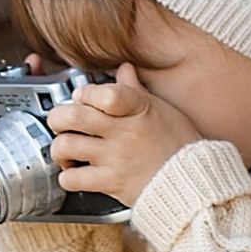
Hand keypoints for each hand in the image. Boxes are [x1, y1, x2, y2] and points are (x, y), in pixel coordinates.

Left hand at [47, 65, 196, 206]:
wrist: (192, 181)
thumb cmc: (178, 143)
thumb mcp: (161, 108)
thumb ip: (135, 90)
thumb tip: (123, 68)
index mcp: (137, 108)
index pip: (102, 92)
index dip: (85, 92)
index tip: (82, 97)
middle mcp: (123, 132)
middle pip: (71, 117)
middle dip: (58, 117)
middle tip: (62, 123)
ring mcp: (115, 158)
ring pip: (65, 146)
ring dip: (59, 148)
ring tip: (68, 149)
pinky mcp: (110, 182)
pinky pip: (72, 179)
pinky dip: (67, 177)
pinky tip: (76, 172)